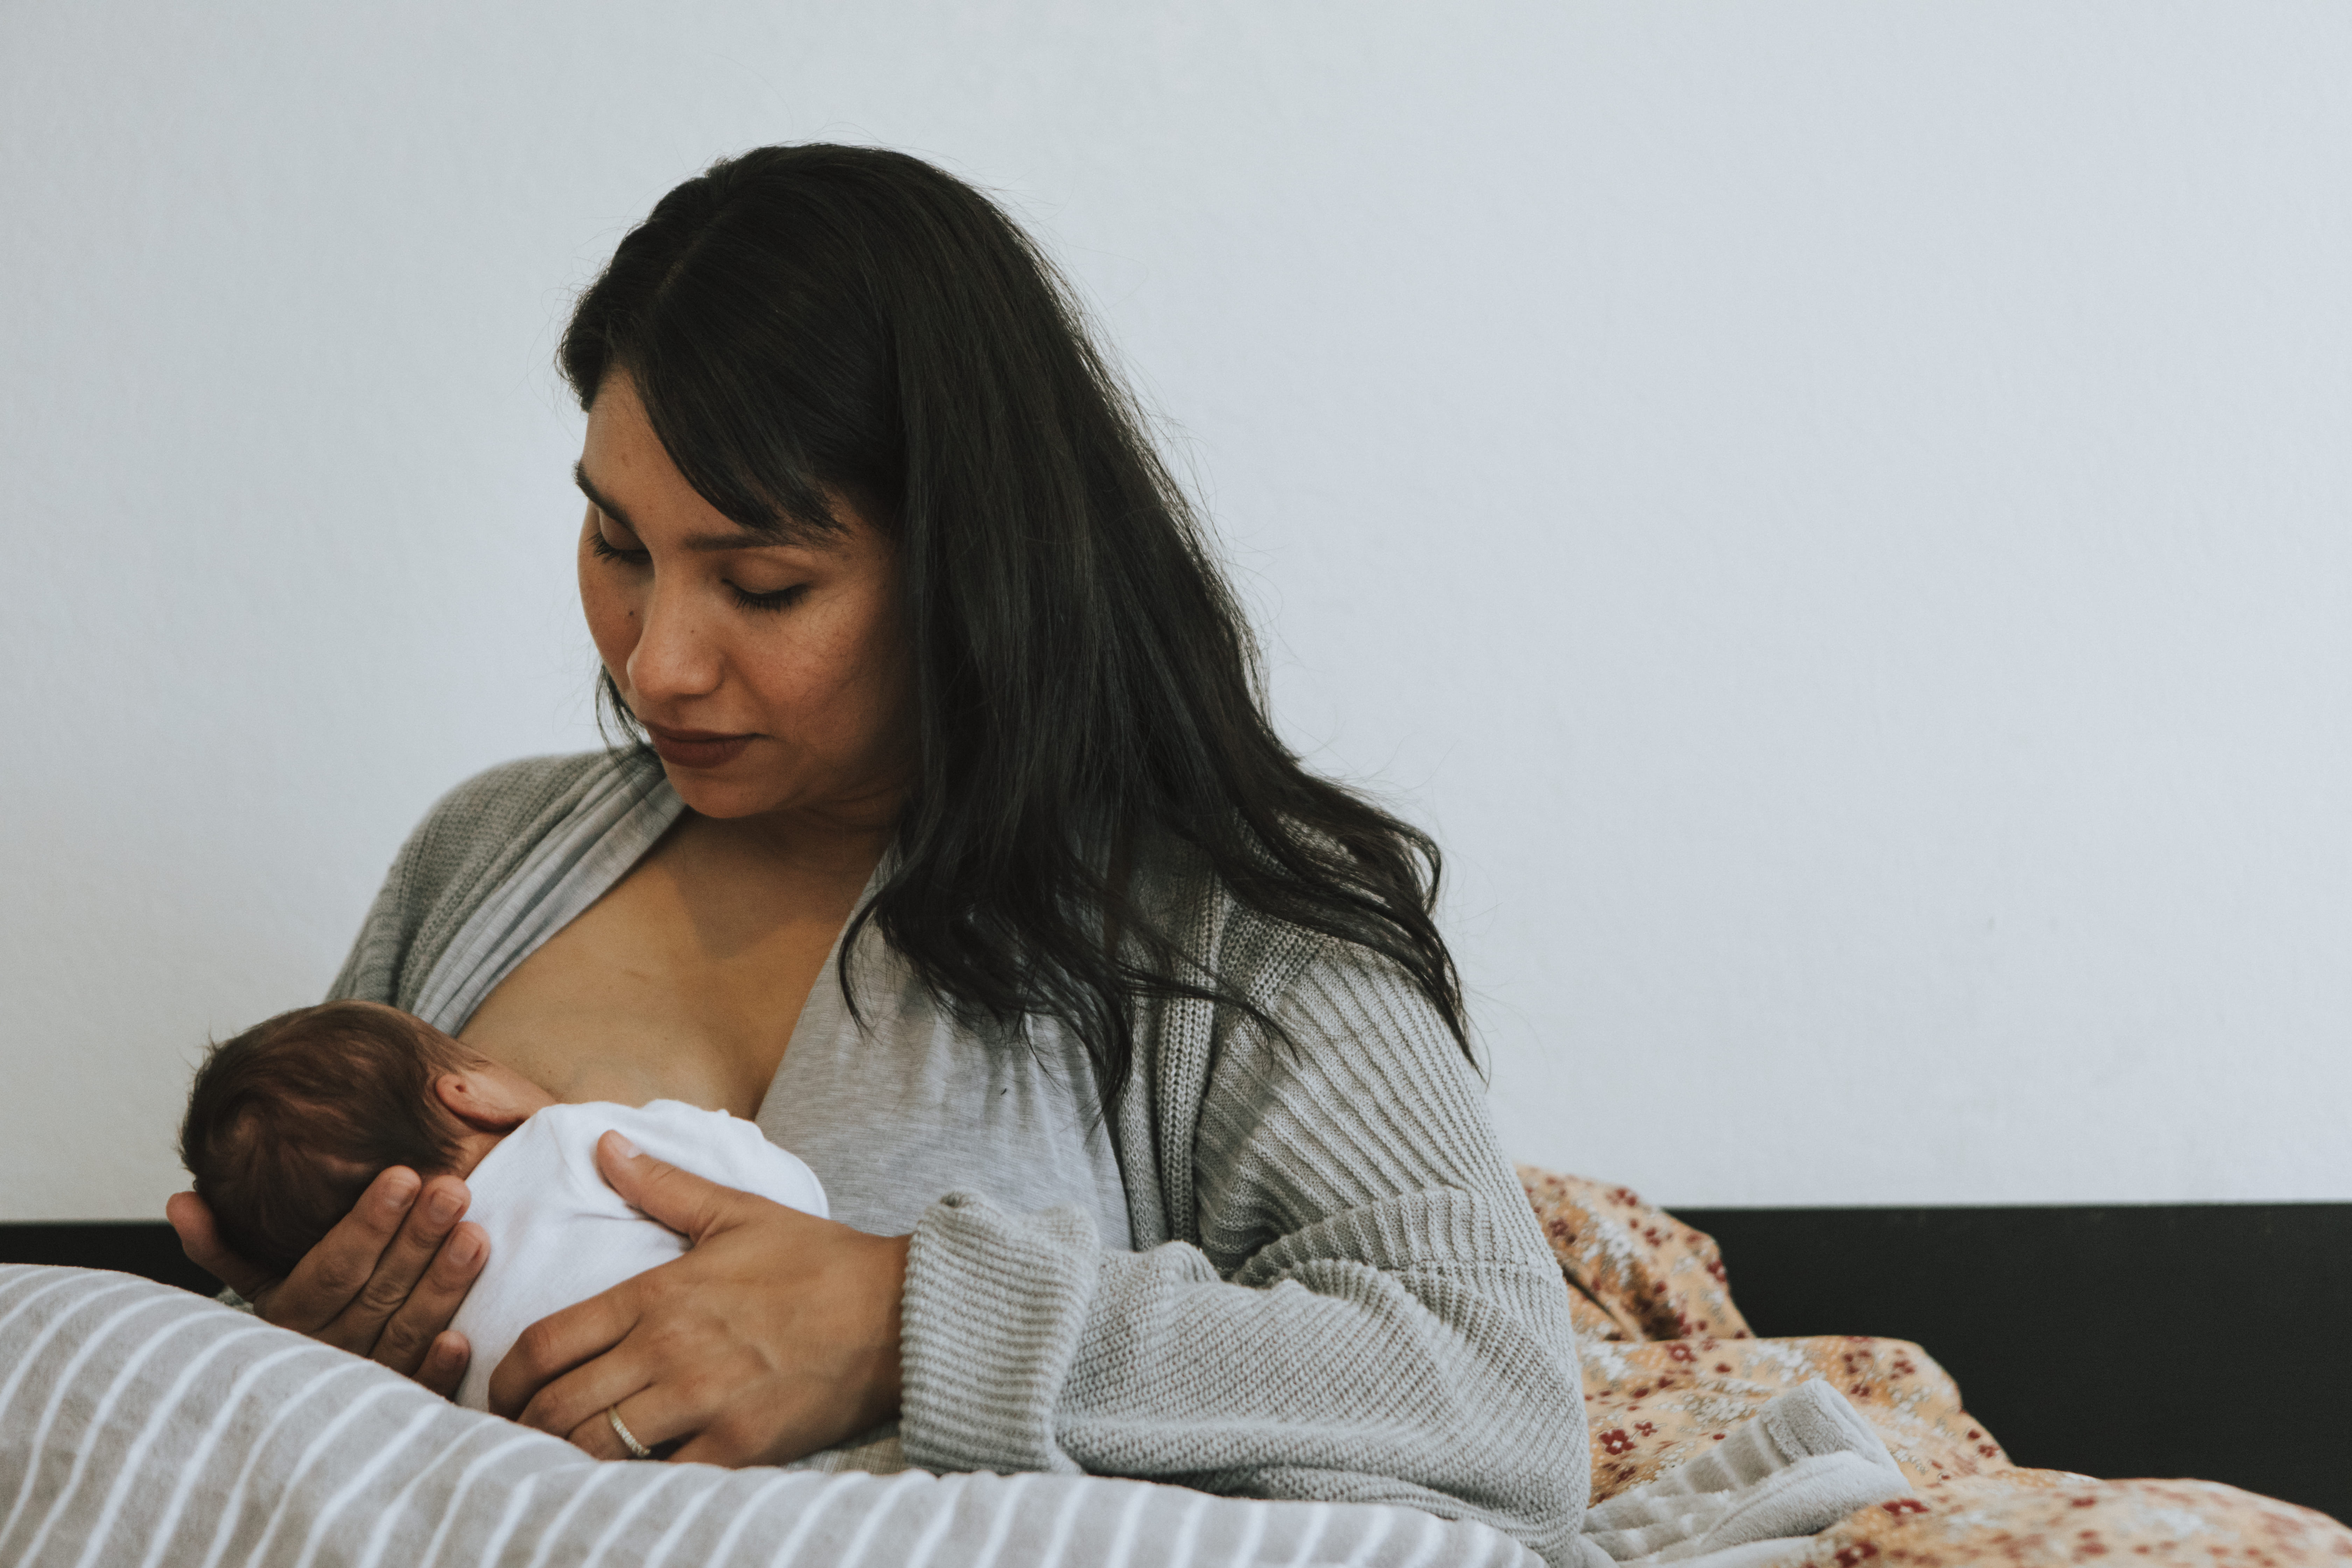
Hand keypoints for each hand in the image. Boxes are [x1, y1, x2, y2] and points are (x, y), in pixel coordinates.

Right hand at [166, 1166, 489, 1398]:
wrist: (298, 1405)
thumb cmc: (295, 1314)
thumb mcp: (255, 1281)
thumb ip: (221, 1245)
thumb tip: (180, 1200)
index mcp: (288, 1319)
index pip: (331, 1269)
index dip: (367, 1224)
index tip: (404, 1176)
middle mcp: (325, 1351)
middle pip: (376, 1294)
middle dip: (417, 1240)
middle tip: (454, 1190)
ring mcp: (363, 1383)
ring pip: (405, 1332)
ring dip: (442, 1288)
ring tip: (476, 1236)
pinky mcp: (396, 1409)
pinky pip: (417, 1391)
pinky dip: (437, 1370)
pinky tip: (462, 1340)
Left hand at [489, 1132, 908, 1465]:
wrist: (898, 1311)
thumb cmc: (818, 1261)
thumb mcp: (738, 1212)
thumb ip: (663, 1186)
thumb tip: (605, 1144)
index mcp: (660, 1295)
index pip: (546, 1344)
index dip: (504, 1380)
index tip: (501, 1394)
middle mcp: (670, 1350)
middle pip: (558, 1406)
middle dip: (524, 1429)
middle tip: (519, 1437)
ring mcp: (704, 1402)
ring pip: (597, 1448)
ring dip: (567, 1460)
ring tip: (559, 1463)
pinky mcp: (740, 1447)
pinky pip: (660, 1479)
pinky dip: (633, 1485)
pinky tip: (626, 1481)